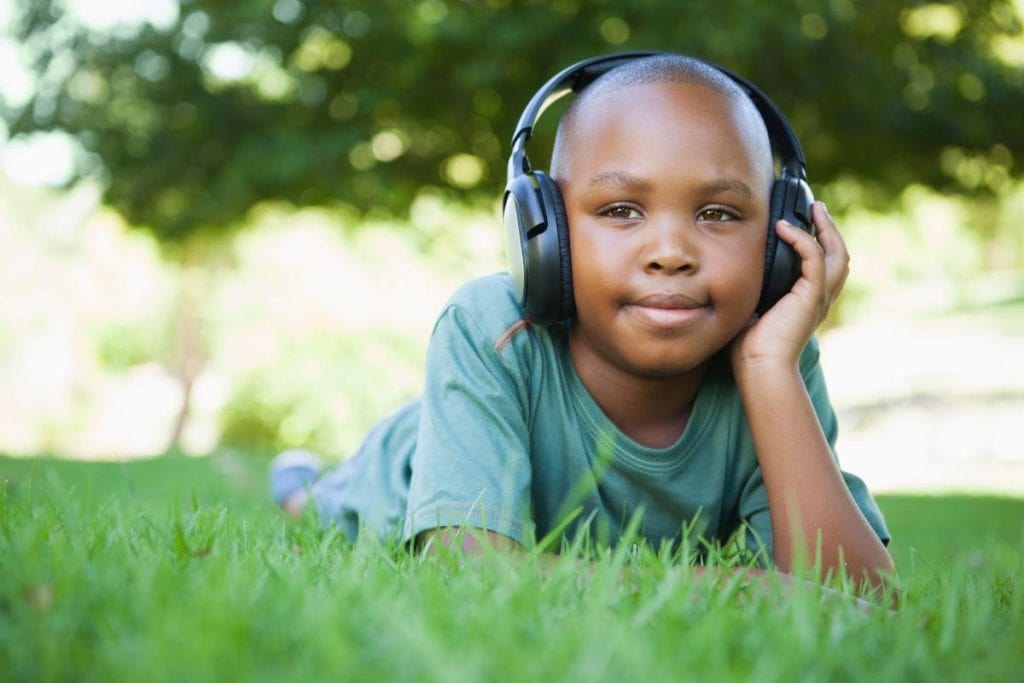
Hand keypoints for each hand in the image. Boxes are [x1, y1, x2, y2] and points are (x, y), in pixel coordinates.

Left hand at [730, 201, 848, 371]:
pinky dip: (803, 239)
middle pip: (839, 255)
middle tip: (816, 207)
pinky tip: (785, 227)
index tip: (803, 222)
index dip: (819, 242)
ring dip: (825, 228)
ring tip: (813, 208)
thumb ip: (753, 291)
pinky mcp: (812, 296)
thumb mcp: (751, 310)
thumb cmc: (749, 348)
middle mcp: (819, 299)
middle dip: (829, 229)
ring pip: (836, 253)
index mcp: (807, 302)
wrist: (759, 367)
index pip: (824, 266)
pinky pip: (815, 257)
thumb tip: (732, 272)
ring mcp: (819, 297)